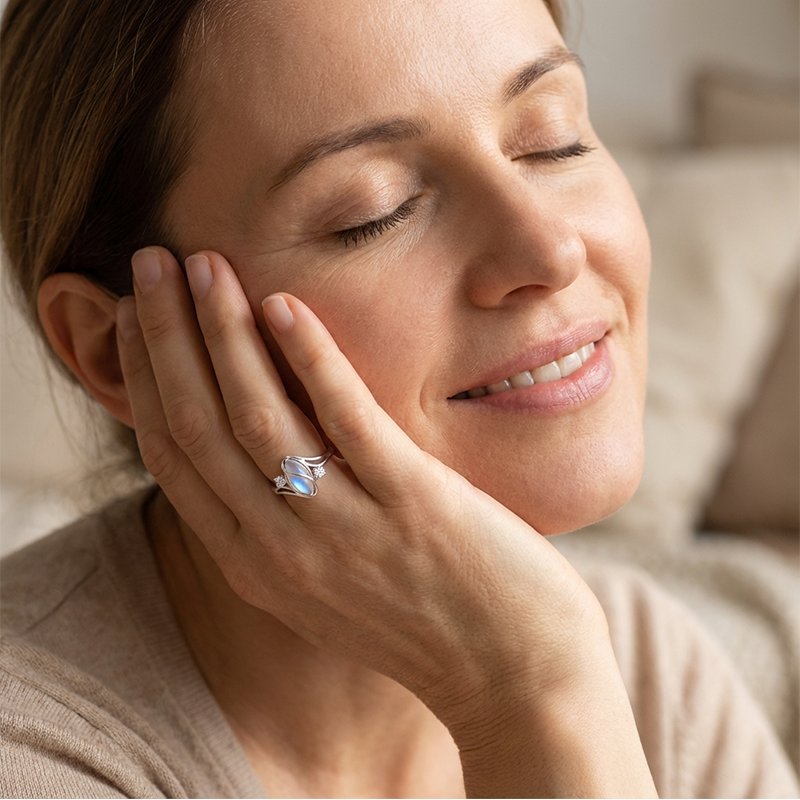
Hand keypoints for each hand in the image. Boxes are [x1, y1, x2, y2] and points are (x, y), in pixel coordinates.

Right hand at [116, 247, 654, 796]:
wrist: (515, 677)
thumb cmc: (426, 620)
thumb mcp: (329, 582)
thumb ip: (286, 522)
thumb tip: (264, 444)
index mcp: (255, 566)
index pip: (173, 457)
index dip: (144, 379)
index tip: (132, 316)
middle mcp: (281, 550)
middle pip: (196, 426)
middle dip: (163, 336)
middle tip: (148, 262)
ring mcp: (344, 529)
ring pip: (255, 416)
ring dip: (222, 332)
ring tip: (205, 264)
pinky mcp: (411, 505)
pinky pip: (345, 420)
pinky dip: (309, 358)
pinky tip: (284, 303)